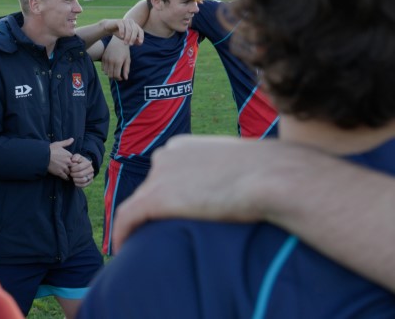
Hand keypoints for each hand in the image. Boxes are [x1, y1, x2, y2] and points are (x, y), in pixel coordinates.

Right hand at [48, 138, 73, 179]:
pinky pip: (65, 177)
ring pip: (69, 172)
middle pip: (74, 167)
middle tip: (72, 169)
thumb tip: (72, 139)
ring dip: (69, 173)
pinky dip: (66, 178)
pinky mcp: (59, 172)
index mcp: (68, 155)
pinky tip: (66, 178)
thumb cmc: (50, 149)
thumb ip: (66, 142)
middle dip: (73, 168)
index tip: (73, 162)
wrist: (43, 156)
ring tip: (69, 174)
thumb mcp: (59, 144)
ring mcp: (64, 168)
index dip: (74, 161)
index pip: (75, 160)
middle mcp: (68, 162)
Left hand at [69, 154, 93, 187]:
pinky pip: (84, 185)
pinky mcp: (90, 181)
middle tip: (70, 173)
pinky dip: (78, 184)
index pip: (79, 167)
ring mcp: (91, 176)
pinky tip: (75, 181)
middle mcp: (91, 169)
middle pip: (81, 174)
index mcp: (88, 163)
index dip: (73, 169)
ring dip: (75, 179)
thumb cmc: (77, 161)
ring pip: (83, 180)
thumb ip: (75, 157)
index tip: (70, 169)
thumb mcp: (76, 157)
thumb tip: (74, 160)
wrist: (82, 166)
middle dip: (73, 174)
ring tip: (73, 177)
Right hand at [101, 18, 143, 45]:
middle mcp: (131, 22)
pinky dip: (122, 32)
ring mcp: (125, 21)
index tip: (141, 43)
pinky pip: (122, 26)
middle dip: (133, 38)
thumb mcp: (127, 38)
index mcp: (135, 25)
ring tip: (125, 43)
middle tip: (130, 44)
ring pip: (129, 29)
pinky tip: (121, 37)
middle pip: (135, 30)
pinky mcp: (119, 21)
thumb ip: (134, 40)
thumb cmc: (120, 33)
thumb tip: (140, 43)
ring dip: (127, 37)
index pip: (140, 31)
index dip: (141, 36)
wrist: (109, 28)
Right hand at [102, 37, 131, 80]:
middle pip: (110, 75)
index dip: (119, 79)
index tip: (121, 78)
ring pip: (105, 72)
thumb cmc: (125, 50)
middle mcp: (111, 61)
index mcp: (118, 62)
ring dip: (110, 74)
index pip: (116, 75)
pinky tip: (110, 67)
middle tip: (118, 76)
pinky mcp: (103, 58)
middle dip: (114, 77)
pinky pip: (102, 68)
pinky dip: (106, 70)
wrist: (118, 40)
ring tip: (114, 72)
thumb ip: (126, 69)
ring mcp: (106, 59)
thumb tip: (125, 78)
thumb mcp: (128, 59)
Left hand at [112, 135, 283, 252]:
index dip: (166, 195)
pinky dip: (122, 234)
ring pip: (138, 204)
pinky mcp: (156, 197)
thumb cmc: (272, 172)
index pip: (165, 172)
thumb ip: (228, 173)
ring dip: (137, 225)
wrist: (274, 176)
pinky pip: (127, 218)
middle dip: (152, 211)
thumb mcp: (243, 165)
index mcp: (184, 146)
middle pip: (150, 188)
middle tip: (156, 235)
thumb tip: (240, 187)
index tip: (169, 215)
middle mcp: (167, 155)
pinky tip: (121, 251)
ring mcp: (160, 175)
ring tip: (141, 246)